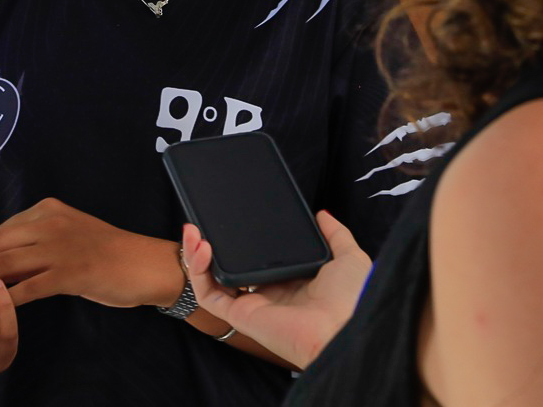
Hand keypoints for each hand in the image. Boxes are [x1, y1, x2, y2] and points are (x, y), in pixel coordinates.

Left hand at [0, 198, 180, 308]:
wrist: (145, 262)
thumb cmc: (107, 252)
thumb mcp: (68, 232)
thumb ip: (38, 237)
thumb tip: (5, 250)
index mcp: (46, 211)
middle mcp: (49, 223)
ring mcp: (60, 247)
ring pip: (5, 261)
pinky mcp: (71, 272)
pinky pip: (30, 286)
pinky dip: (6, 296)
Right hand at [182, 211, 371, 370]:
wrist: (343, 328)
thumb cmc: (350, 300)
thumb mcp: (349, 256)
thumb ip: (335, 234)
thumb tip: (322, 214)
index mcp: (290, 281)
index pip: (255, 258)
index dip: (238, 240)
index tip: (229, 220)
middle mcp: (267, 292)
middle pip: (229, 267)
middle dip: (210, 245)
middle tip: (201, 223)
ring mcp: (252, 304)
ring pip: (213, 280)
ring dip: (197, 255)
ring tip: (192, 230)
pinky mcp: (241, 315)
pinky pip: (209, 295)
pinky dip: (199, 273)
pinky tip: (201, 248)